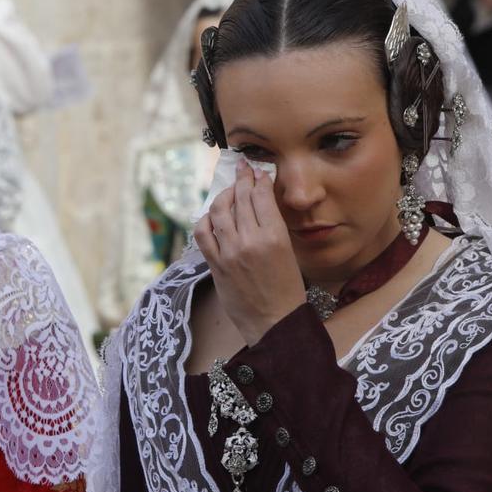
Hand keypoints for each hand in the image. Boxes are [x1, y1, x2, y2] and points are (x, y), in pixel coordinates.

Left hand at [194, 159, 305, 345]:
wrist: (273, 321)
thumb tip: (260, 205)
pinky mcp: (216, 264)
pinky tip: (211, 216)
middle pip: (240, 198)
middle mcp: (250, 240)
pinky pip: (203, 233)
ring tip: (228, 191)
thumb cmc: (287, 290)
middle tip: (242, 170)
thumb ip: (273, 228)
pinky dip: (205, 219)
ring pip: (219, 211)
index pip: (261, 196)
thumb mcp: (288, 253)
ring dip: (224, 196)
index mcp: (274, 236)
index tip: (257, 172)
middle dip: (241, 180)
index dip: (258, 180)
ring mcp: (229, 252)